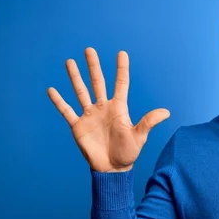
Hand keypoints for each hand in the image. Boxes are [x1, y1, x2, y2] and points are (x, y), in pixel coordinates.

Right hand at [47, 47, 169, 171]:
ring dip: (75, 77)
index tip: (122, 53)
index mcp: (119, 108)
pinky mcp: (78, 126)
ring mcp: (90, 116)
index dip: (121, 69)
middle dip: (93, 66)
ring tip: (70, 62)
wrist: (112, 169)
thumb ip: (149, 122)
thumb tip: (166, 112)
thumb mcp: (139, 136)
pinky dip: (59, 101)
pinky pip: (67, 111)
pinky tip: (51, 90)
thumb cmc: (128, 153)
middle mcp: (103, 108)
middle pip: (98, 82)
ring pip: (81, 92)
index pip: (120, 84)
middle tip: (89, 50)